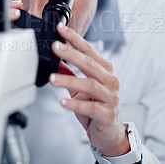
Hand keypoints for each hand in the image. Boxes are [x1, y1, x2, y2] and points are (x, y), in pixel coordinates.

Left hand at [49, 23, 129, 156]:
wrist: (110, 134)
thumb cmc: (97, 108)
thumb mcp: (81, 88)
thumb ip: (70, 74)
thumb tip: (55, 60)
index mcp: (105, 70)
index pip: (89, 50)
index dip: (75, 39)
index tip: (61, 29)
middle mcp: (110, 81)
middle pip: (90, 64)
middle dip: (71, 54)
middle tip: (55, 47)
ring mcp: (110, 98)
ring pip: (90, 85)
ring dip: (69, 80)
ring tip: (53, 78)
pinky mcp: (107, 114)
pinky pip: (91, 108)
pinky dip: (76, 104)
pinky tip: (63, 102)